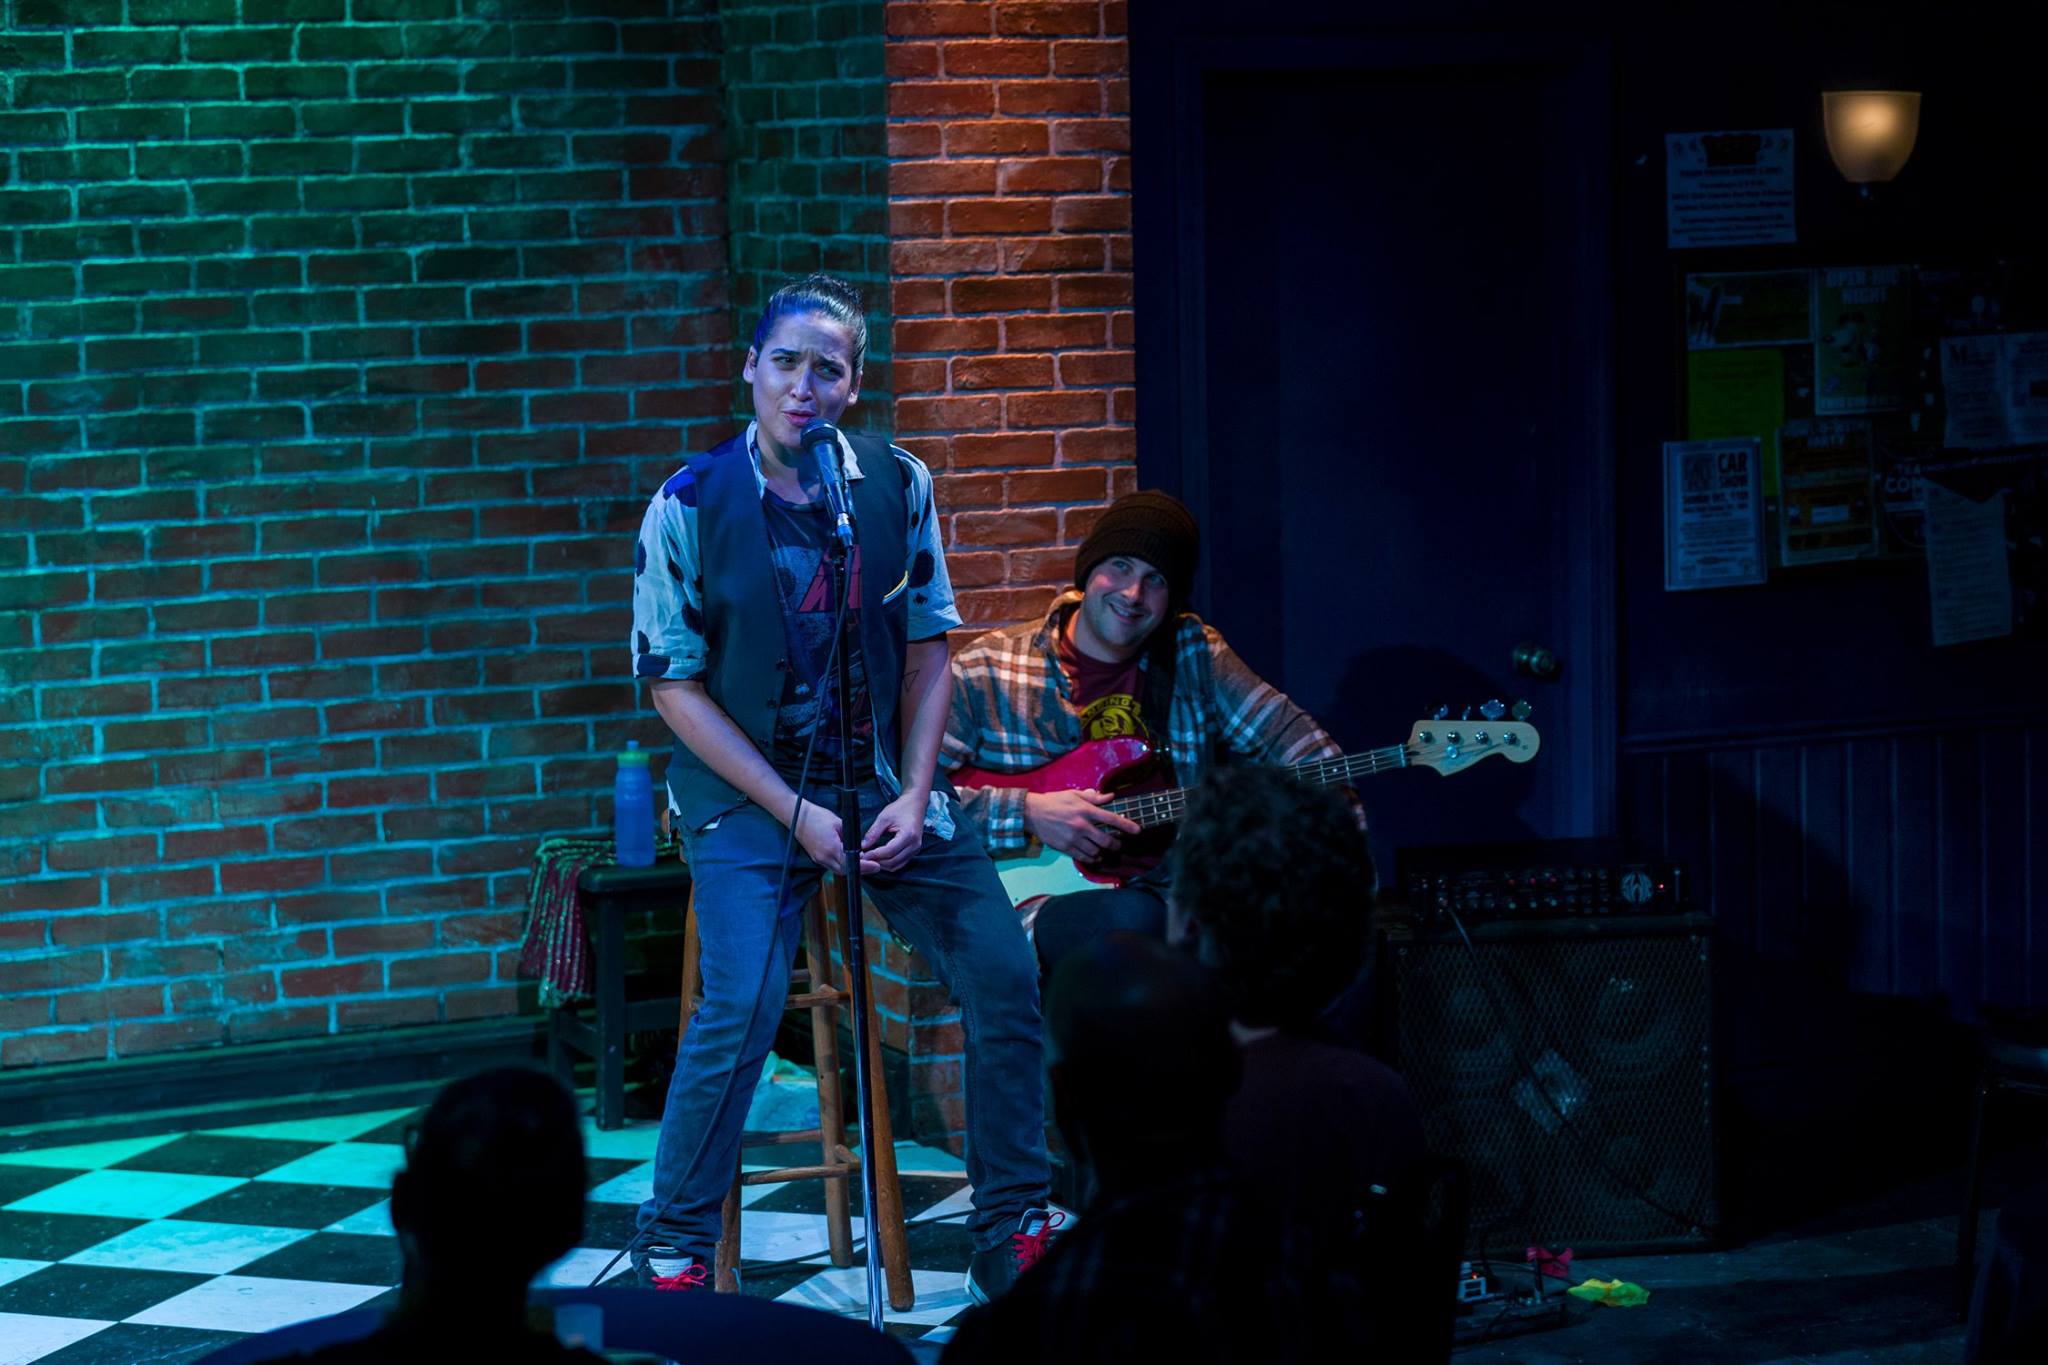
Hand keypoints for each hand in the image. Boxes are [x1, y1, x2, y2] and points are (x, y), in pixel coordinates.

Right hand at [791, 799, 880, 876]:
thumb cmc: (817, 816)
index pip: (851, 863)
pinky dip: (842, 865)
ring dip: (850, 868)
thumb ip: (850, 837)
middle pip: (845, 871)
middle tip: (872, 865)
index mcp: (831, 848)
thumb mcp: (839, 823)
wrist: (797, 816)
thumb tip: (860, 847)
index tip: (875, 866)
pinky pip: (831, 866)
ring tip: (863, 862)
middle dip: (860, 870)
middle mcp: (824, 857)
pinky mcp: (816, 857)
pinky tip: (848, 859)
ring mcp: (818, 859)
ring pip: (838, 870)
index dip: (865, 866)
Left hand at [860, 791, 927, 872]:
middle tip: (864, 857)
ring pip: (896, 865)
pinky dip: (889, 863)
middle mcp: (914, 845)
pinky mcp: (914, 852)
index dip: (875, 855)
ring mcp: (915, 850)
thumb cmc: (901, 808)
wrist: (915, 804)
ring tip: (870, 858)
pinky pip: (900, 863)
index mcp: (908, 835)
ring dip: (882, 864)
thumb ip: (873, 833)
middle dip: (877, 862)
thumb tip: (863, 846)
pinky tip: (880, 857)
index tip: (863, 854)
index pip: (890, 851)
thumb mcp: (884, 817)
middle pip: (893, 862)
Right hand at [1023, 788, 1140, 860]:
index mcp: (1085, 810)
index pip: (1111, 818)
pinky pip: (1084, 857)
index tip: (1137, 830)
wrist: (1032, 813)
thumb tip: (1110, 796)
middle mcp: (1081, 825)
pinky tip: (1094, 856)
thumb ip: (1093, 797)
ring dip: (1102, 852)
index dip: (1127, 825)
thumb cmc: (1054, 801)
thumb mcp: (1073, 794)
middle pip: (1106, 840)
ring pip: (1096, 851)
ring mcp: (1073, 839)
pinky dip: (1092, 858)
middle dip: (1116, 844)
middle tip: (1118, 844)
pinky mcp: (1065, 848)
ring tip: (1103, 849)